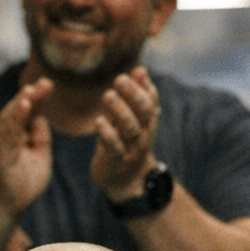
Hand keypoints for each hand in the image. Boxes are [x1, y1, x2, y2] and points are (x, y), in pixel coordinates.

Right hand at [0, 76, 53, 215]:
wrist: (9, 207)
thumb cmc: (24, 183)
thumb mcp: (41, 156)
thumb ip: (41, 137)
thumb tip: (42, 117)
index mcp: (15, 134)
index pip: (26, 111)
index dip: (36, 97)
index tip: (48, 84)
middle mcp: (4, 135)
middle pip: (17, 110)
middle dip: (31, 95)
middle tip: (46, 83)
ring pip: (9, 118)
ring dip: (21, 103)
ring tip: (32, 91)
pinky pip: (8, 133)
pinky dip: (16, 119)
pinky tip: (24, 107)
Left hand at [91, 66, 161, 200]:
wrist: (127, 181)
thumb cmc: (127, 143)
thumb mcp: (134, 119)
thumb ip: (136, 96)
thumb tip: (140, 69)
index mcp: (147, 123)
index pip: (151, 102)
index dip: (145, 87)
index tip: (136, 71)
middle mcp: (143, 134)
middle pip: (143, 113)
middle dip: (133, 95)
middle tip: (119, 79)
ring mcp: (131, 149)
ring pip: (131, 129)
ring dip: (120, 111)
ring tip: (107, 95)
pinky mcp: (116, 161)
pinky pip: (114, 147)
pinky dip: (107, 133)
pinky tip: (98, 121)